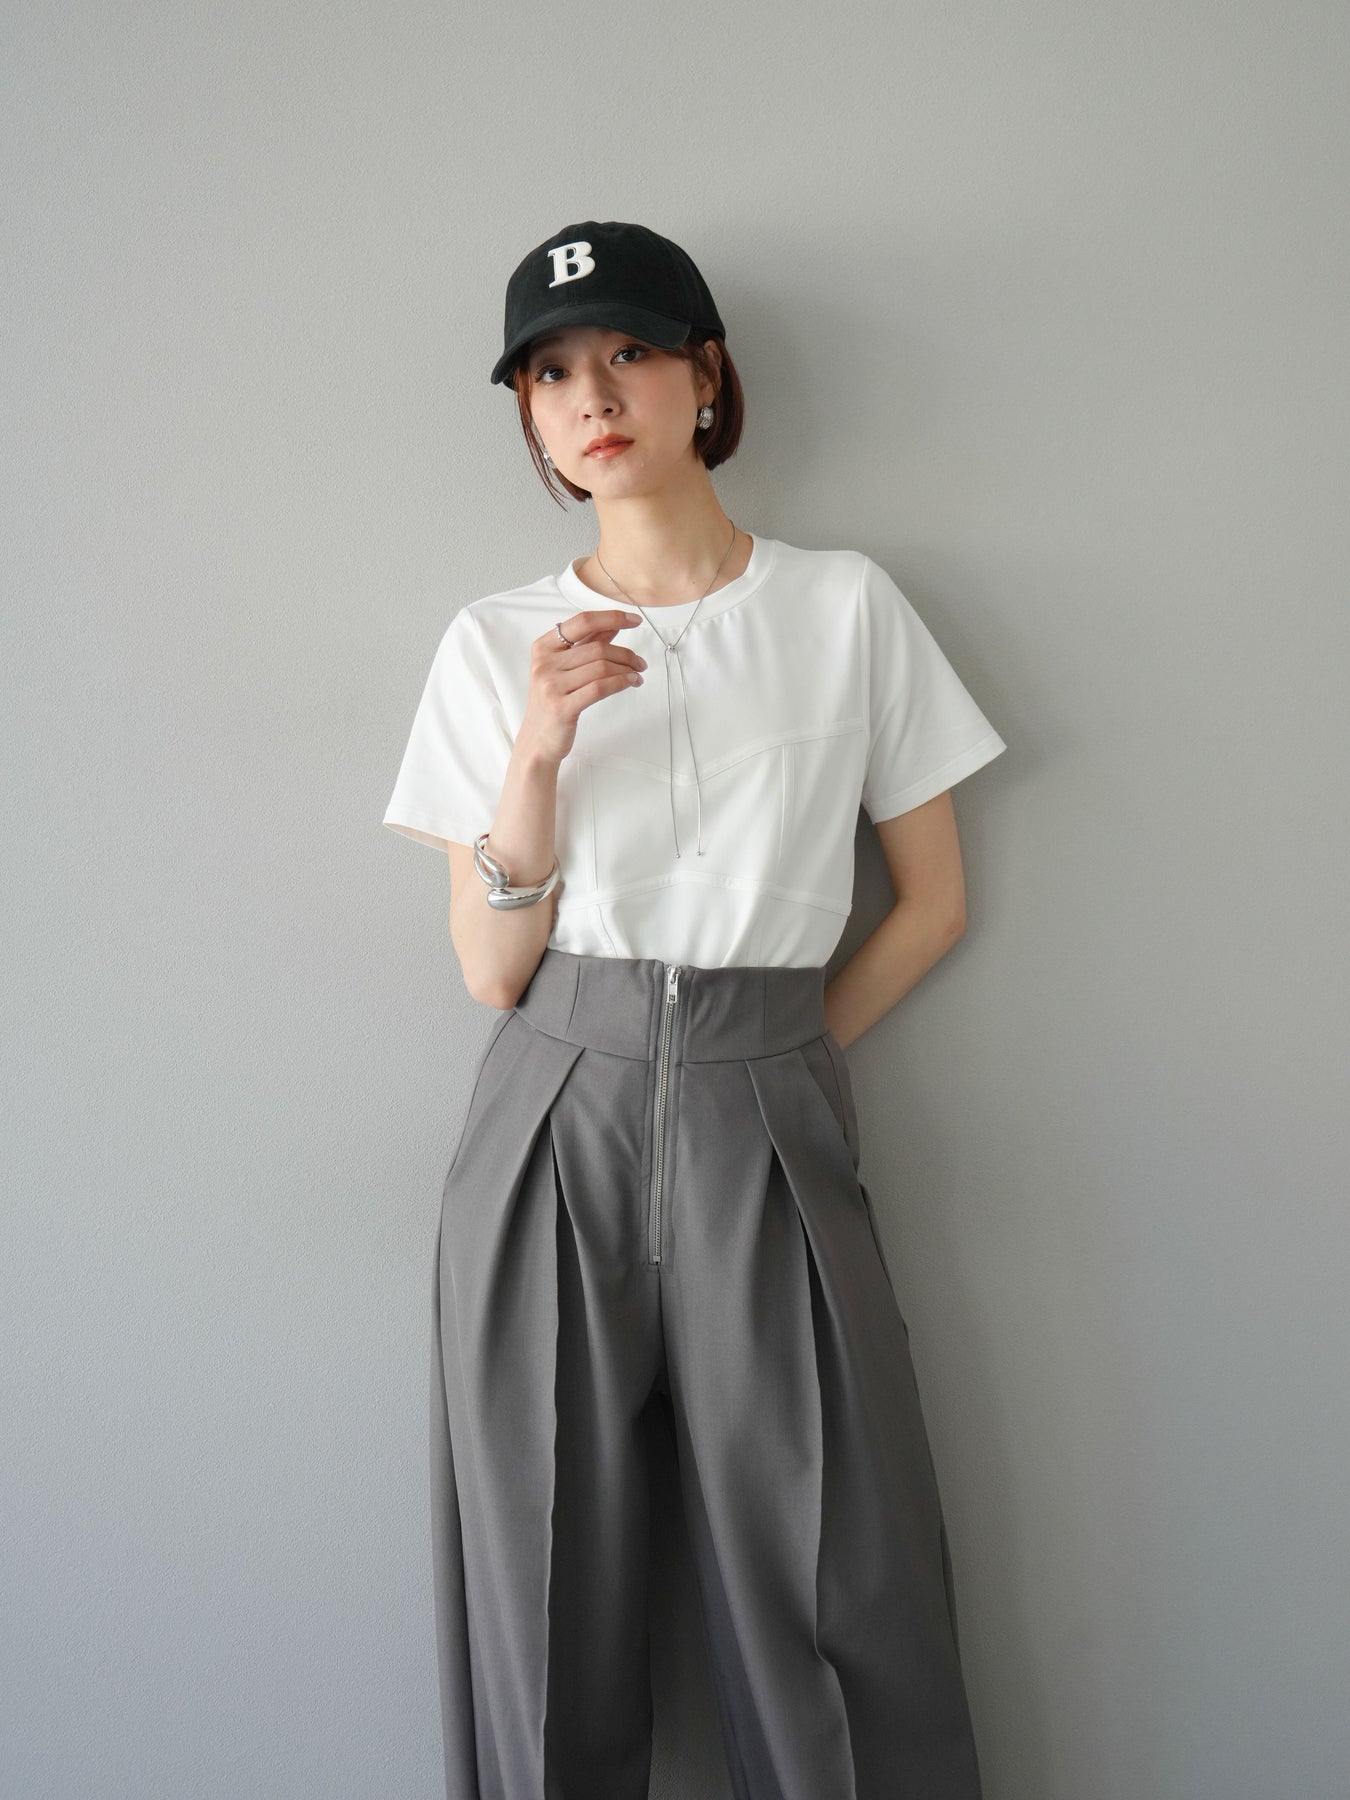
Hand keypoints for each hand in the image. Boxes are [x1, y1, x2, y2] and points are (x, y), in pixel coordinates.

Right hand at [516, 609, 647, 765]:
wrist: (537, 740)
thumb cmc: (553, 702)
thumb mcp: (564, 668)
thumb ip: (587, 644)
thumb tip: (614, 624)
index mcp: (543, 648)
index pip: (582, 622)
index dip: (612, 617)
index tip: (634, 620)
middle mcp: (544, 664)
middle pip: (597, 648)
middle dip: (625, 653)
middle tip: (639, 662)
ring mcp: (552, 686)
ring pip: (602, 667)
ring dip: (627, 669)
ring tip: (636, 675)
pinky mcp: (563, 707)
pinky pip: (600, 688)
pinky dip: (622, 682)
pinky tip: (631, 683)